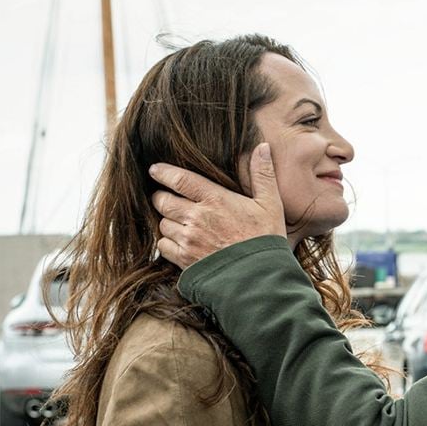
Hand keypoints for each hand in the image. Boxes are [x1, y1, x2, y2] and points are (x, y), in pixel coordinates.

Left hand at [150, 143, 286, 268]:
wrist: (261, 278)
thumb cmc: (266, 240)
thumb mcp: (271, 204)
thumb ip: (263, 174)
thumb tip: (262, 147)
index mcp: (215, 199)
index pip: (179, 179)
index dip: (163, 172)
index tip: (155, 170)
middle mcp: (196, 217)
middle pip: (162, 200)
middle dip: (162, 197)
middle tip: (168, 198)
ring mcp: (188, 239)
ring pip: (162, 223)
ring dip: (167, 221)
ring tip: (179, 222)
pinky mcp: (184, 259)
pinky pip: (162, 246)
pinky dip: (167, 242)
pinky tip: (181, 242)